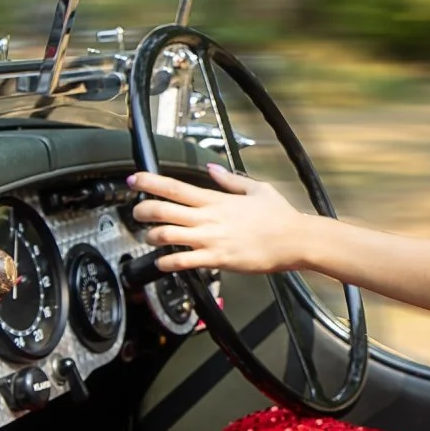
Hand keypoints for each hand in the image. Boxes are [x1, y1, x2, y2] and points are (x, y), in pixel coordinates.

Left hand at [128, 164, 308, 273]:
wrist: (296, 240)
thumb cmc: (280, 216)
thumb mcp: (258, 189)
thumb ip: (230, 179)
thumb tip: (212, 168)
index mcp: (216, 200)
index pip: (174, 187)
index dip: (149, 182)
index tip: (133, 180)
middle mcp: (208, 218)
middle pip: (161, 210)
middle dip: (141, 210)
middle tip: (137, 212)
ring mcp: (210, 240)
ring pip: (165, 236)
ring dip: (151, 237)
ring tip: (150, 238)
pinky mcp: (216, 259)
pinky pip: (182, 262)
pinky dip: (166, 263)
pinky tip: (163, 263)